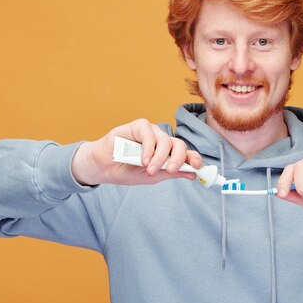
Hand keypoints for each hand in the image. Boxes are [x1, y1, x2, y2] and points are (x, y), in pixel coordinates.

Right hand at [71, 119, 202, 185]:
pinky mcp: (139, 126)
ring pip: (166, 140)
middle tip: (169, 170)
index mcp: (168, 153)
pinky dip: (148, 148)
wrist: (104, 168)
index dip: (194, 159)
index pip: (186, 153)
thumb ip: (171, 173)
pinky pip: (149, 134)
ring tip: (149, 169)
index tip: (197, 167)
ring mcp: (152, 133)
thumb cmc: (127, 170)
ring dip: (159, 157)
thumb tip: (193, 174)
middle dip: (178, 159)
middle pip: (180, 145)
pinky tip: (142, 159)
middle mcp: (162, 141)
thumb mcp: (152, 177)